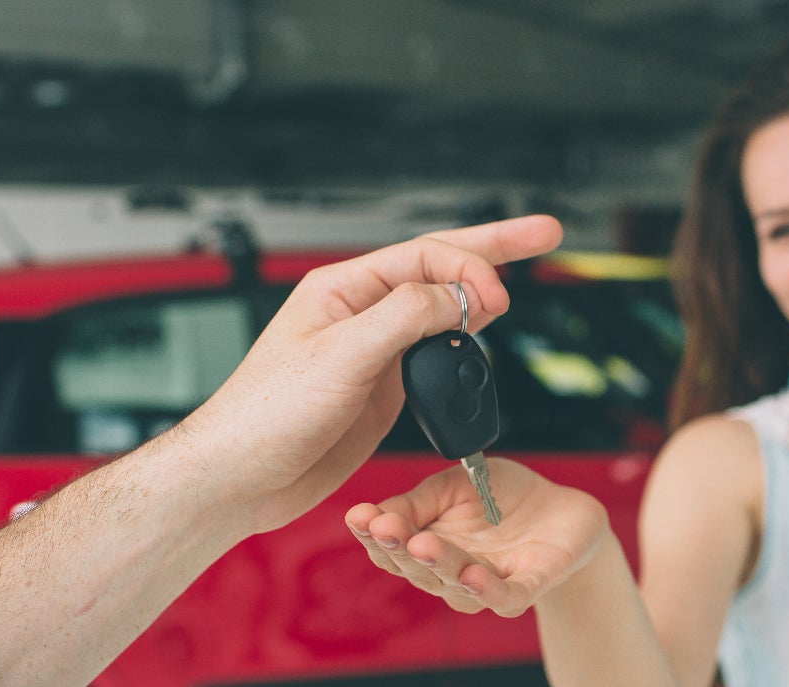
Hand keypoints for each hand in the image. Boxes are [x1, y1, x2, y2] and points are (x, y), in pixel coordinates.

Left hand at [185, 216, 562, 531]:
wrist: (243, 478)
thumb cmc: (266, 414)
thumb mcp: (341, 355)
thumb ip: (404, 318)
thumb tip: (460, 295)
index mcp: (342, 288)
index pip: (423, 256)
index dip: (470, 265)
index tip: (499, 294)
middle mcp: (360, 312)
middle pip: (439, 267)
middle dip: (493, 249)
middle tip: (545, 232)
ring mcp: (374, 350)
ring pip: (440, 309)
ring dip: (480, 295)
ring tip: (518, 282)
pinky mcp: (381, 388)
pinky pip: (433, 352)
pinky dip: (465, 341)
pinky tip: (483, 335)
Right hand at [345, 459, 609, 616]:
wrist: (563, 509)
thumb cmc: (502, 498)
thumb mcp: (452, 486)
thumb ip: (415, 502)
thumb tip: (372, 514)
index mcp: (429, 545)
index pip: (392, 550)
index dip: (373, 535)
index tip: (359, 515)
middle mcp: (452, 572)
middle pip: (419, 570)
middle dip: (400, 549)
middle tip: (387, 528)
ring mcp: (489, 582)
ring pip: (457, 586)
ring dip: (440, 567)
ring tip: (424, 546)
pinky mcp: (527, 586)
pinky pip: (506, 596)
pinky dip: (489, 590)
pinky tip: (474, 575)